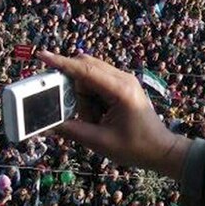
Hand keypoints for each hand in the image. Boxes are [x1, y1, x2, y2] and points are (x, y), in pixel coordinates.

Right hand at [37, 52, 190, 179]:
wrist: (161, 150)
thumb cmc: (135, 147)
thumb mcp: (100, 142)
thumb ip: (72, 130)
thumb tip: (47, 124)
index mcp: (120, 90)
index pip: (85, 70)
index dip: (62, 63)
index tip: (43, 56)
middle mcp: (123, 79)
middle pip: (85, 69)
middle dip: (72, 89)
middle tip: (74, 113)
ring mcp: (124, 81)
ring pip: (89, 77)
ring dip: (83, 97)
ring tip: (95, 121)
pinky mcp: (122, 86)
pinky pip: (97, 84)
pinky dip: (90, 99)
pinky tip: (98, 117)